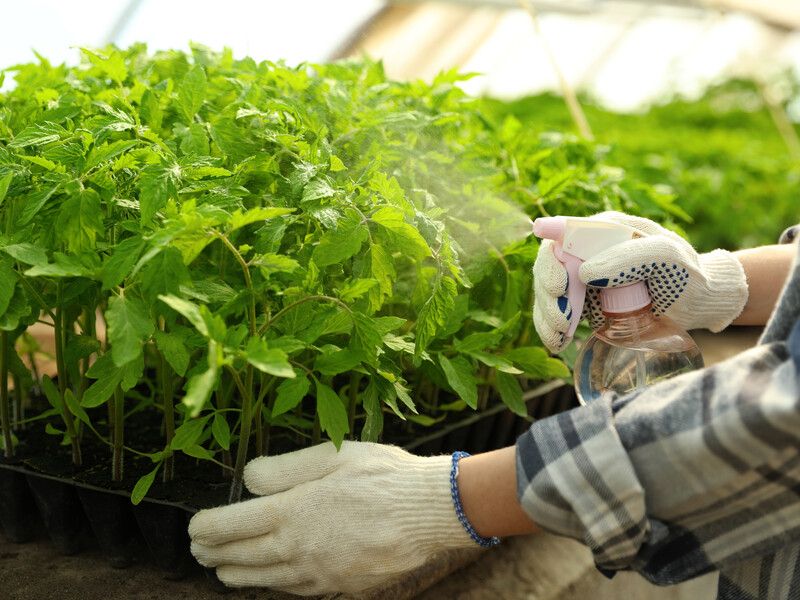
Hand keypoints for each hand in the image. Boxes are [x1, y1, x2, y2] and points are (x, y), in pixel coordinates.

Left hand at [188, 442, 477, 594]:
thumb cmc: (382, 477)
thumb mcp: (330, 456)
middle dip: (212, 554)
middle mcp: (296, 550)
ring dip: (235, 574)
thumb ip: (282, 468)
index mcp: (290, 513)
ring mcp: (316, 574)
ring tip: (223, 569)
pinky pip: (292, 590)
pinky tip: (271, 577)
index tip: (194, 527)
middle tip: (200, 548)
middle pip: (237, 559)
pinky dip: (271, 584)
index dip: (204, 528)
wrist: (429, 513)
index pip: (227, 527)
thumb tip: (247, 478)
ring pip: (260, 581)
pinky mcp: (337, 588)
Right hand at [533, 212, 747, 352]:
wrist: (696, 303)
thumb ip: (628, 257)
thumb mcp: (665, 256)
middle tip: (563, 317)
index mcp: (603, 231)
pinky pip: (557, 314)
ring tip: (561, 334)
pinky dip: (551, 330)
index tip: (559, 285)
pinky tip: (557, 343)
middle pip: (549, 266)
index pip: (562, 235)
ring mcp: (583, 279)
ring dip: (547, 314)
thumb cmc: (685, 272)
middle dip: (549, 293)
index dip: (551, 257)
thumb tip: (584, 272)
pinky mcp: (584, 303)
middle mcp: (587, 252)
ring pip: (548, 293)